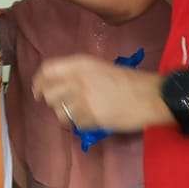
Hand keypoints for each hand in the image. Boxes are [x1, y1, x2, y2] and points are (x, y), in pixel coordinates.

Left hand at [33, 55, 166, 132]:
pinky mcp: (90, 118)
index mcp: (80, 64)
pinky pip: (74, 124)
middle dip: (51, 101)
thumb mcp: (99, 67)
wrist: (150, 96)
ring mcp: (83, 100)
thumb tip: (57, 84)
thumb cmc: (127, 80)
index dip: (39, 82)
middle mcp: (78, 80)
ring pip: (59, 112)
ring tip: (79, 112)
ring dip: (65, 115)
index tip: (38, 91)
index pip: (47, 70)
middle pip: (48, 93)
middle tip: (60, 104)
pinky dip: (80, 123)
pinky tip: (92, 118)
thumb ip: (77, 73)